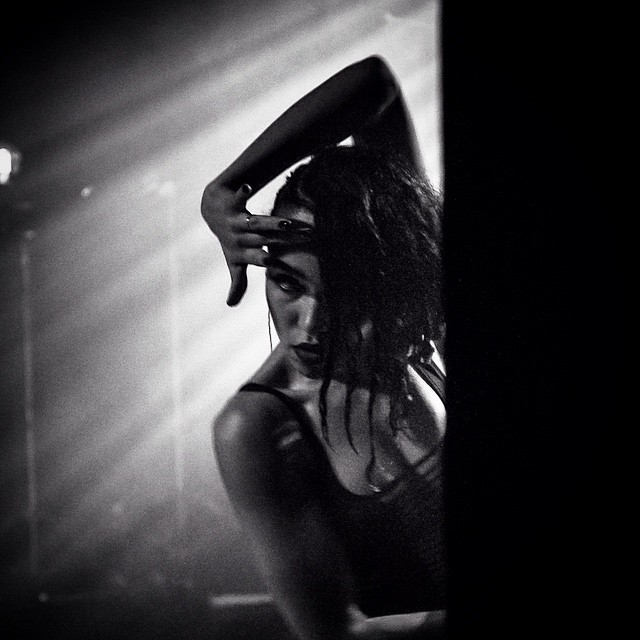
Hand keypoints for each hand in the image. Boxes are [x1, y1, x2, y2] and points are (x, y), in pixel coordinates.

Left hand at [201, 181, 310, 305]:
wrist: (211, 210)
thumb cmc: (227, 239)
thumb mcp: (233, 262)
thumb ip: (237, 282)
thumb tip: (231, 306)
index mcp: (244, 253)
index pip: (265, 263)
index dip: (280, 271)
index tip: (298, 280)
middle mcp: (240, 239)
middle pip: (266, 240)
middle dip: (286, 241)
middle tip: (308, 240)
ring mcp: (235, 221)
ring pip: (257, 222)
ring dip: (271, 223)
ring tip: (288, 223)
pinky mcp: (231, 203)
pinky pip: (237, 198)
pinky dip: (241, 192)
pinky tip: (248, 186)